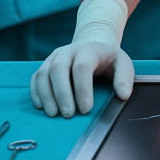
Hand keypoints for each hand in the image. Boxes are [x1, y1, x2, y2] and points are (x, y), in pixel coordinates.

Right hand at [30, 0, 132, 117]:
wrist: (93, 44)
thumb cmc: (108, 59)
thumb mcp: (122, 64)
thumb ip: (124, 78)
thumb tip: (123, 96)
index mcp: (88, 50)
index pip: (82, 67)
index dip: (82, 89)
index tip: (86, 109)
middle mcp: (68, 52)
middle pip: (58, 69)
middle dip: (62, 94)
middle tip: (68, 115)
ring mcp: (54, 57)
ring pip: (44, 73)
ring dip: (46, 95)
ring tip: (53, 114)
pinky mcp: (45, 65)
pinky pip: (36, 77)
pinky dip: (36, 92)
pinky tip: (42, 107)